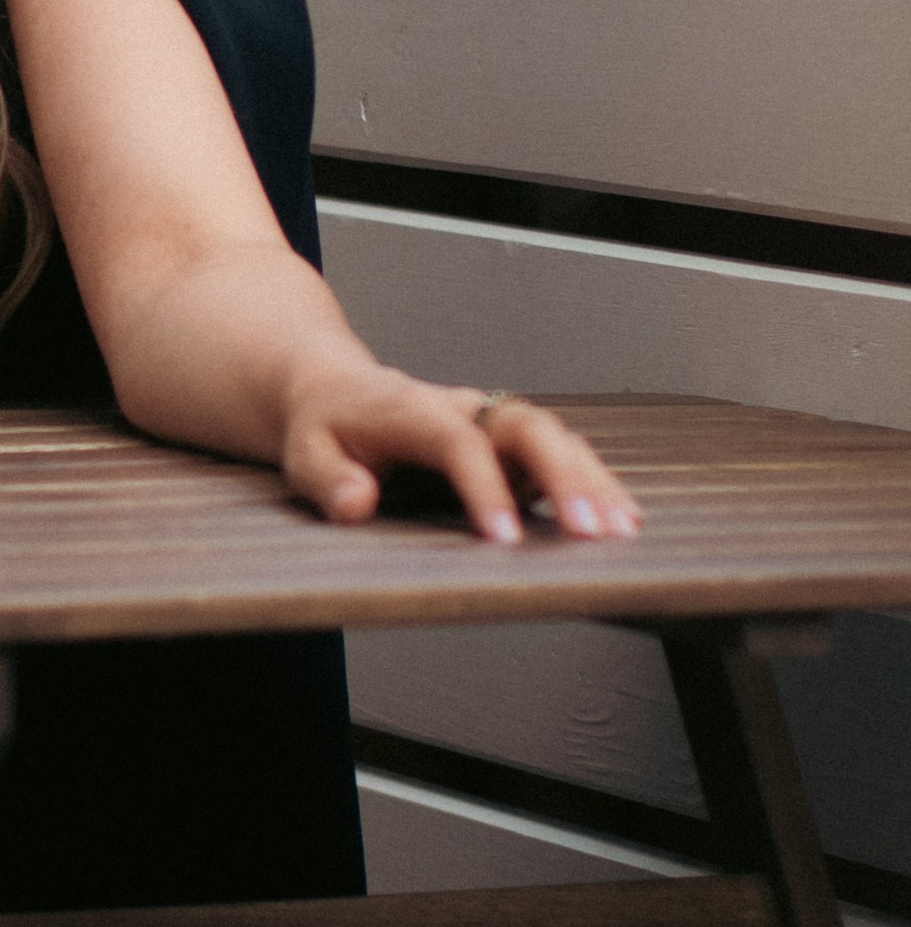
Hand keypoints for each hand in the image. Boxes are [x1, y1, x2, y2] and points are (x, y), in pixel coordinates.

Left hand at [281, 363, 642, 546]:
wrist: (335, 388)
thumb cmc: (324, 426)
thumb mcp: (304, 454)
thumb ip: (329, 480)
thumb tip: (357, 502)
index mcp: (409, 409)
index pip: (459, 441)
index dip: (486, 487)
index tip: (505, 538)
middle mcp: (460, 407)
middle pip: (525, 426)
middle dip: (564, 477)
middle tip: (589, 531)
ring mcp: (489, 420)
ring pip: (551, 436)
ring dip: (590, 480)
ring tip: (621, 529)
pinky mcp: (506, 441)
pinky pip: (557, 453)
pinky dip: (591, 481)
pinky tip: (619, 517)